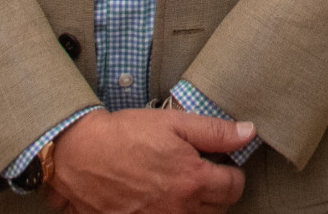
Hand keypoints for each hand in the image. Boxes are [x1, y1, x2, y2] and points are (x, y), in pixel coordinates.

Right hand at [43, 107, 251, 213]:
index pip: (234, 187)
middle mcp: (178, 209)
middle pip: (218, 209)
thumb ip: (215, 131)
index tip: (223, 164)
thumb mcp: (174, 122)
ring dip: (197, 207)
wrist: (78, 155)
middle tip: (203, 174)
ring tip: (183, 187)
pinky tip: (162, 200)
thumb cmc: (125, 135)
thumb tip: (249, 132)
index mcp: (192, 180)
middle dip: (218, 191)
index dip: (233, 173)